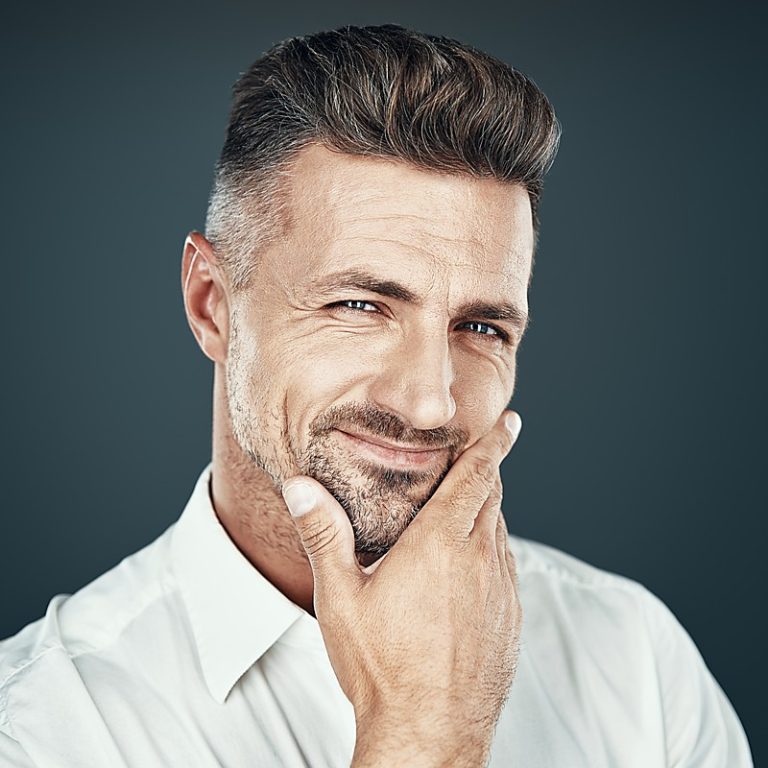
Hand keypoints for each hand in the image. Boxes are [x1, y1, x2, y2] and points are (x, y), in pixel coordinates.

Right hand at [281, 409, 522, 767]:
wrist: (430, 735)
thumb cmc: (382, 667)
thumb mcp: (341, 596)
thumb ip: (324, 534)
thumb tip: (301, 487)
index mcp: (441, 544)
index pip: (477, 476)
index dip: (493, 444)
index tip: (509, 422)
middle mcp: (480, 560)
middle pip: (493, 498)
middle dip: (487, 474)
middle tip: (479, 459)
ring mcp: (501, 591)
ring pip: (501, 533)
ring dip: (488, 514)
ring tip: (467, 512)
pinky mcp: (510, 619)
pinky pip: (507, 568)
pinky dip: (493, 551)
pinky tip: (471, 566)